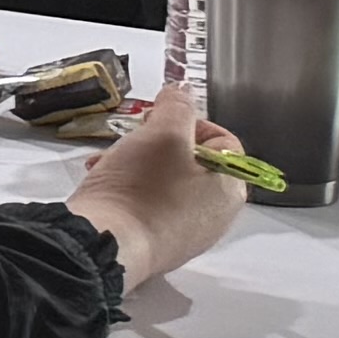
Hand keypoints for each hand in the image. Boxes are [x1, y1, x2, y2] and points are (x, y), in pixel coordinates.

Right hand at [71, 80, 248, 292]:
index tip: (153, 122)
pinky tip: (108, 190)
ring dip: (139, 168)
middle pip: (192, 163)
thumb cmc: (141, 188)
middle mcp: (218, 214)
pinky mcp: (161, 247)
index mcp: (230, 186)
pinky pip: (152, 209)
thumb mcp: (162, 134)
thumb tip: (183, 90)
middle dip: (156, 146)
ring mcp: (190, 234)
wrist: (107, 243)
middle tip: (130, 142)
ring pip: (168, 185)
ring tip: (108, 165)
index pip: (221, 139)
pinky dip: (132, 195)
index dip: (186, 122)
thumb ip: (177, 107)